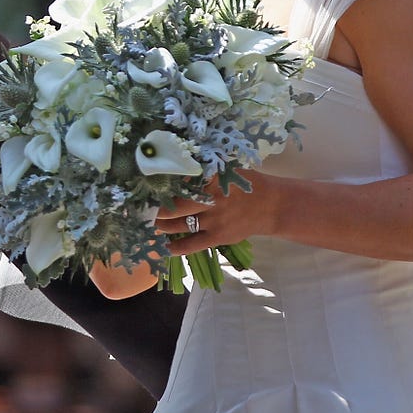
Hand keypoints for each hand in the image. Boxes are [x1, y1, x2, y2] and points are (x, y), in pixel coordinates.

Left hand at [155, 170, 285, 256]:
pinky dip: (176, 247)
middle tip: (141, 206)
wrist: (272, 206)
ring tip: (149, 222)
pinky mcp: (218, 236)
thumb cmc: (245, 184)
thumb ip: (204, 169)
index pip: (180, 178)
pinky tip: (164, 248)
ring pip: (179, 224)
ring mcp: (214, 219)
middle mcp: (211, 198)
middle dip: (155, 207)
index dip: (162, 182)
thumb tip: (176, 164)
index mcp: (212, 177)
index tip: (145, 182)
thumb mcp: (227, 170)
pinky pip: (192, 244)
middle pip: (174, 204)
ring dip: (161, 224)